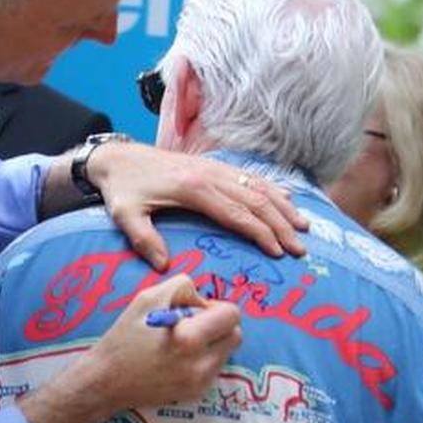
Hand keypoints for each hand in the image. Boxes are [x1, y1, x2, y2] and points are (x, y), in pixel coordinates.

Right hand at [87, 276, 241, 415]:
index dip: (216, 306)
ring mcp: (200, 382)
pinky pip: (214, 369)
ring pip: (227, 353)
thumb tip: (204, 300)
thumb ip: (183, 287)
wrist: (106, 381)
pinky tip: (179, 358)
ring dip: (213, 343)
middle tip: (194, 324)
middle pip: (236, 335)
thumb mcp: (148, 297)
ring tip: (185, 342)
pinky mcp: (196, 394)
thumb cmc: (124, 337)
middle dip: (220, 325)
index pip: (232, 314)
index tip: (196, 310)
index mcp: (189, 337)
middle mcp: (200, 364)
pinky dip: (203, 360)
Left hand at [89, 140, 308, 267]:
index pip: (237, 214)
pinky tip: (288, 200)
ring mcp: (215, 168)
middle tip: (300, 248)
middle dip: (281, 226)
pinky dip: (272, 188)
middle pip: (256, 201)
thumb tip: (164, 266)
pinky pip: (250, 176)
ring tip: (304, 227)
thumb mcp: (125, 215)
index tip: (277, 252)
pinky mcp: (214, 166)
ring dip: (284, 207)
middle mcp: (211, 175)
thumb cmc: (122, 189)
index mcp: (194, 189)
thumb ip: (143, 239)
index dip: (260, 233)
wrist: (117, 157)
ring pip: (258, 186)